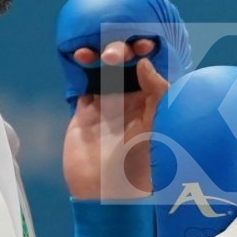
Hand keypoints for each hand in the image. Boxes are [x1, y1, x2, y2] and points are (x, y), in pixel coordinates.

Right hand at [63, 39, 167, 201]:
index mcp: (154, 103)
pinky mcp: (85, 112)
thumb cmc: (140, 164)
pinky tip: (79, 56)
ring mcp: (108, 105)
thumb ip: (158, 92)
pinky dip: (80, 66)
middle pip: (128, 63)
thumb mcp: (157, 127)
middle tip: (115, 52)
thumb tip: (145, 63)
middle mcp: (132, 101)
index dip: (150, 51)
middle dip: (122, 50)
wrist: (105, 193)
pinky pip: (82, 82)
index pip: (155, 67)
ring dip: (99, 54)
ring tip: (92, 54)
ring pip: (103, 68)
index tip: (144, 43)